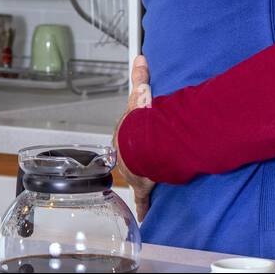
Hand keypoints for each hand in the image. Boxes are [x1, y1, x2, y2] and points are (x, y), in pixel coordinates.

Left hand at [113, 54, 155, 221]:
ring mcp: (133, 172)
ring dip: (142, 178)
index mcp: (123, 137)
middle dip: (137, 159)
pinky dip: (144, 207)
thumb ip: (139, 77)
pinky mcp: (142, 187)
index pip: (127, 138)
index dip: (133, 139)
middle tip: (148, 161)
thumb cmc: (138, 124)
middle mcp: (125, 156)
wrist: (141, 147)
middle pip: (132, 158)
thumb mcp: (139, 97)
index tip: (139, 141)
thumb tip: (140, 56)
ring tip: (151, 181)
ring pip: (137, 176)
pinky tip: (145, 216)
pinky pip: (143, 199)